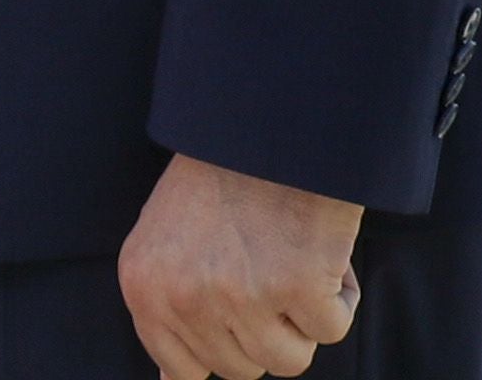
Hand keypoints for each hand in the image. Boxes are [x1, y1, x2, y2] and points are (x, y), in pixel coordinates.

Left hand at [120, 153, 361, 378]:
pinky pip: (332, 329)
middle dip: (264, 328)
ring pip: (289, 360)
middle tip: (263, 267)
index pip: (181, 369)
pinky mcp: (297, 290)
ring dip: (302, 317)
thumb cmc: (221, 183)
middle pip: (242, 368)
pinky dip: (339, 295)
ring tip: (287, 256)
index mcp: (143, 286)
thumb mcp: (168, 244)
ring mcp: (239, 297)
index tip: (237, 317)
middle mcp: (183, 298)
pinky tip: (319, 250)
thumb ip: (171, 311)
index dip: (221, 348)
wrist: (266, 125)